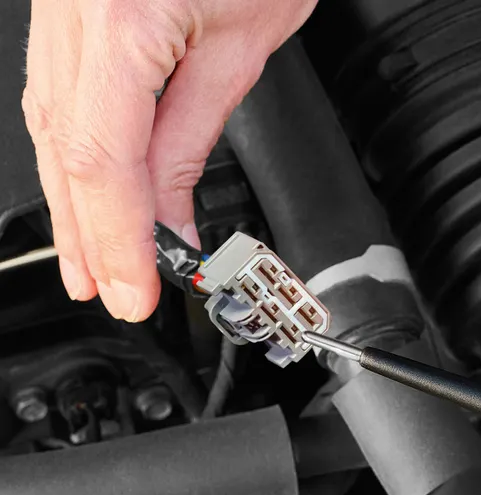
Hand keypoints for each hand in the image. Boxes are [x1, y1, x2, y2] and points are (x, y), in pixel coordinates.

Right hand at [22, 0, 314, 320]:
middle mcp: (70, 9)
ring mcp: (56, 2)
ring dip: (71, 198)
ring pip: (49, 121)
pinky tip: (82, 188)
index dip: (117, 238)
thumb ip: (193, 136)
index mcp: (119, 19)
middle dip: (89, 231)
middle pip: (64, 147)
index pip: (105, 162)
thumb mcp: (244, 45)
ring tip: (92, 259)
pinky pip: (55, 87)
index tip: (136, 290)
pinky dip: (71, 147)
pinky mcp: (63, 3)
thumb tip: (172, 216)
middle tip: (111, 291)